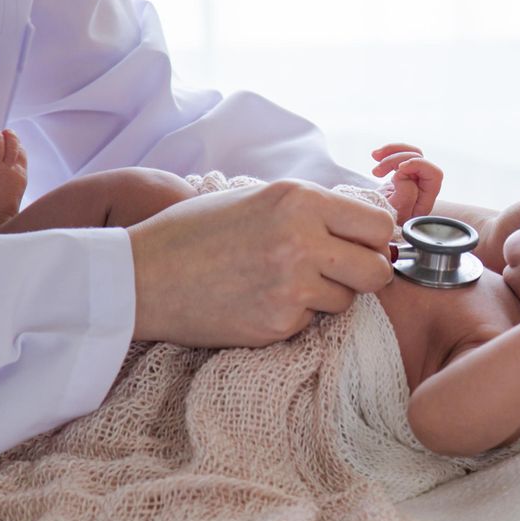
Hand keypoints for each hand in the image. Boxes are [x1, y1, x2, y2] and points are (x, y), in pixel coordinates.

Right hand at [128, 180, 393, 347]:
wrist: (140, 277)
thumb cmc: (196, 231)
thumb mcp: (258, 198)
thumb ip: (313, 210)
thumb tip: (366, 228)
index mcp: (299, 200)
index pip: (380, 225)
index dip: (376, 239)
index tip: (363, 246)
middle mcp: (302, 240)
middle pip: (377, 270)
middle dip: (366, 274)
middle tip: (340, 272)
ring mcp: (291, 286)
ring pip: (347, 300)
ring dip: (327, 296)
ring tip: (285, 283)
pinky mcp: (277, 323)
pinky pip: (312, 323)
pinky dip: (295, 316)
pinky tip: (260, 301)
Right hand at [371, 143, 443, 224]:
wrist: (367, 225)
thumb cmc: (380, 224)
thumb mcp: (394, 215)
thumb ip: (405, 196)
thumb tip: (405, 175)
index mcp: (424, 201)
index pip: (434, 175)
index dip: (419, 166)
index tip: (398, 169)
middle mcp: (421, 190)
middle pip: (421, 160)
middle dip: (398, 159)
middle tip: (376, 171)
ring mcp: (412, 181)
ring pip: (411, 154)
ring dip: (392, 153)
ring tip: (375, 158)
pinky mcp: (401, 176)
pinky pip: (401, 156)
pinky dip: (388, 153)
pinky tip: (375, 156)